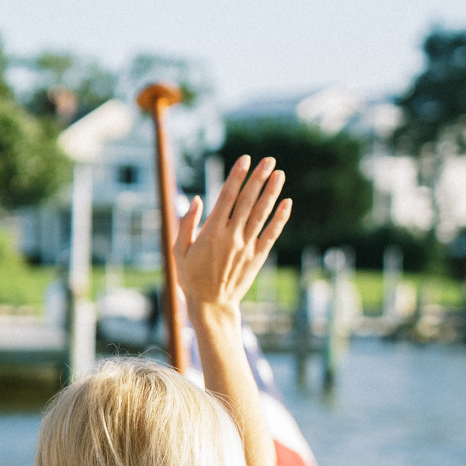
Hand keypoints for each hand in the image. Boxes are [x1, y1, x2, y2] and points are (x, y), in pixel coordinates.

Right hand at [174, 156, 291, 318]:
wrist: (211, 305)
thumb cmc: (191, 278)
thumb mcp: (179, 251)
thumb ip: (186, 224)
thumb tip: (197, 199)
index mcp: (211, 232)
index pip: (226, 197)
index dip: (237, 177)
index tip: (245, 160)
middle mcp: (231, 236)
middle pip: (247, 201)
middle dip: (258, 178)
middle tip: (268, 160)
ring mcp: (246, 246)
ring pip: (261, 214)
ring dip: (271, 193)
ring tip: (279, 174)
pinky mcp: (257, 257)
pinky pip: (271, 234)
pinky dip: (280, 218)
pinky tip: (287, 203)